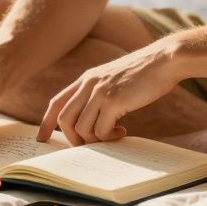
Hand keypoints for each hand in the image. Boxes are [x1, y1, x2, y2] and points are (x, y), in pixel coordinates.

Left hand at [37, 40, 179, 145]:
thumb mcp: (114, 78)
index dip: (46, 122)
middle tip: (91, 145)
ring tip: (113, 136)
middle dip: (73, 139)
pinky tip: (123, 131)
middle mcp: (88, 84)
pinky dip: (109, 137)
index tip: (42, 138)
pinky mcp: (113, 101)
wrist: (164, 60)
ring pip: (81, 129)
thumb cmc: (144, 72)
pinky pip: (100, 131)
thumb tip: (94, 118)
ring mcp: (99, 92)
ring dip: (95, 140)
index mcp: (86, 79)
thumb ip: (100, 92)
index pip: (57, 102)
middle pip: (64, 119)